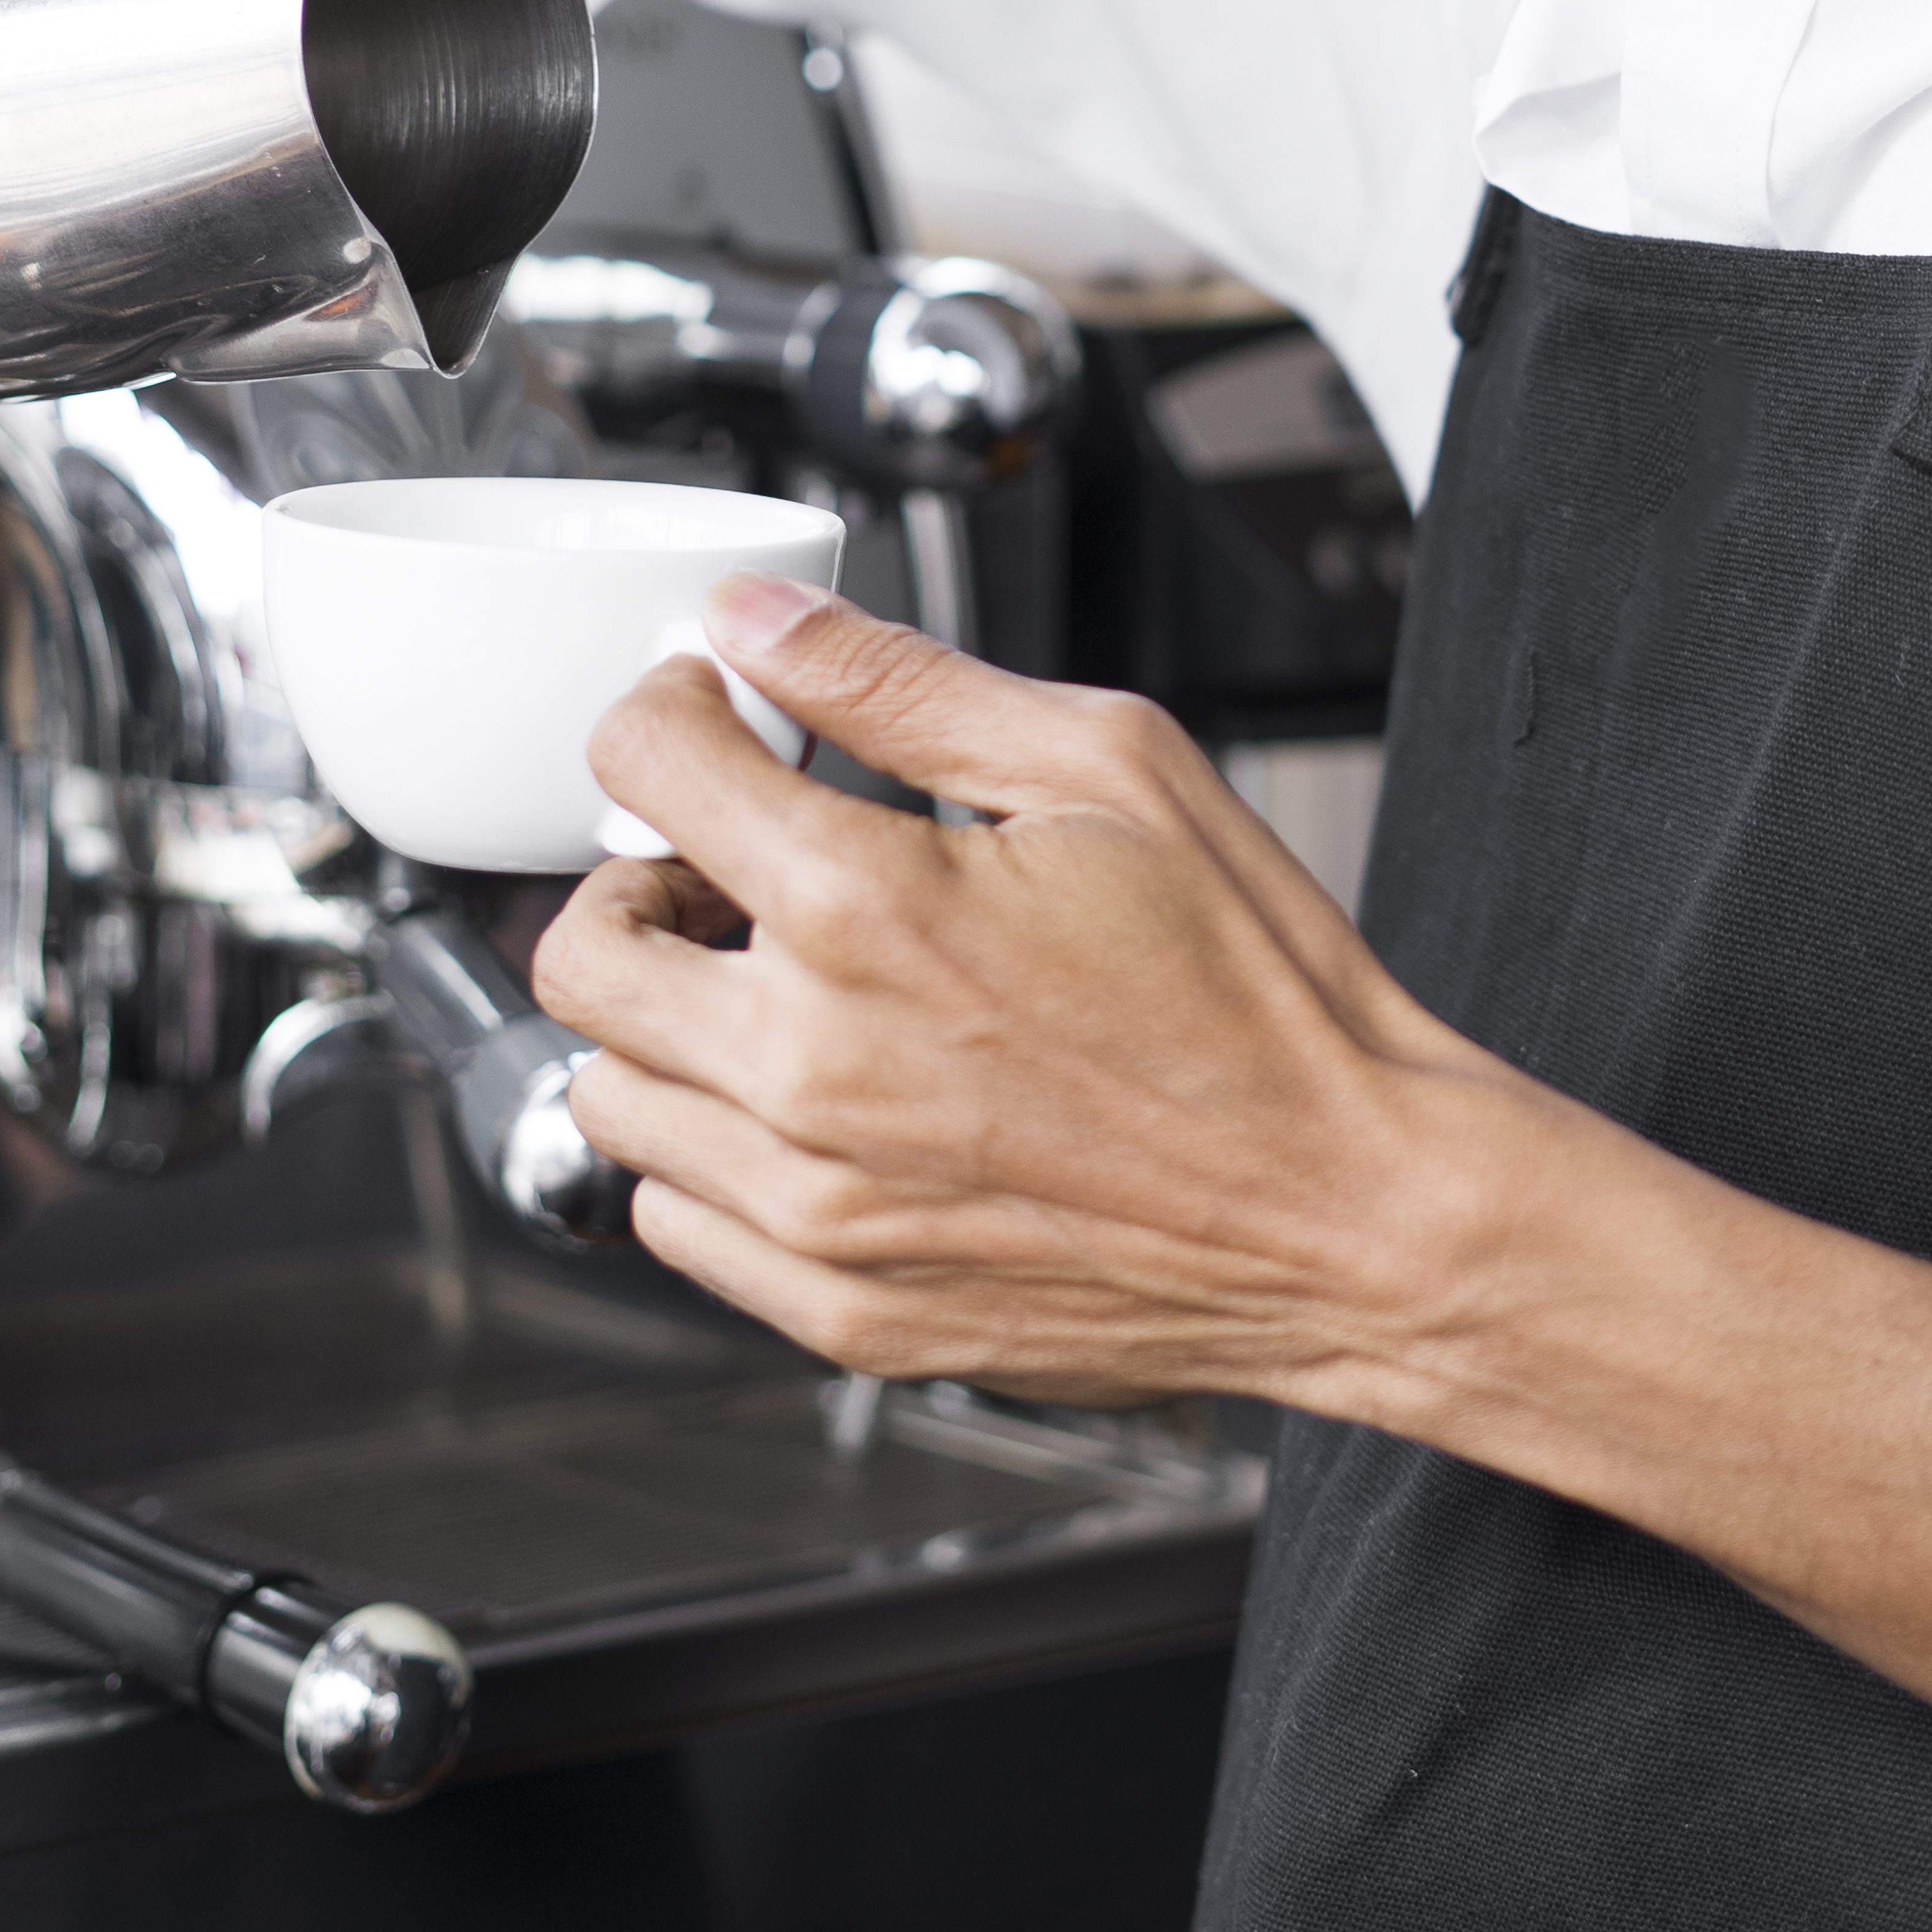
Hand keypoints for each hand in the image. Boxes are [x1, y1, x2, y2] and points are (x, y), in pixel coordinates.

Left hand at [528, 580, 1504, 1404]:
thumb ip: (901, 684)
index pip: (645, 767)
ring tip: (779, 984)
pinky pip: (673, 1221)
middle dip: (639, 870)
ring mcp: (817, 1207)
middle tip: (733, 859)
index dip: (669, 710)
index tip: (716, 718)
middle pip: (580, 948)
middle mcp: (812, 1071)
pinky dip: (706, 1149)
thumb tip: (758, 621)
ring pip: (607, 1094)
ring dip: (666, 1016)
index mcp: (869, 912)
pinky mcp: (841, 1310)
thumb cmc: (1261, 996)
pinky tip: (811, 1099)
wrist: (1351, 1212)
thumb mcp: (1109, 767)